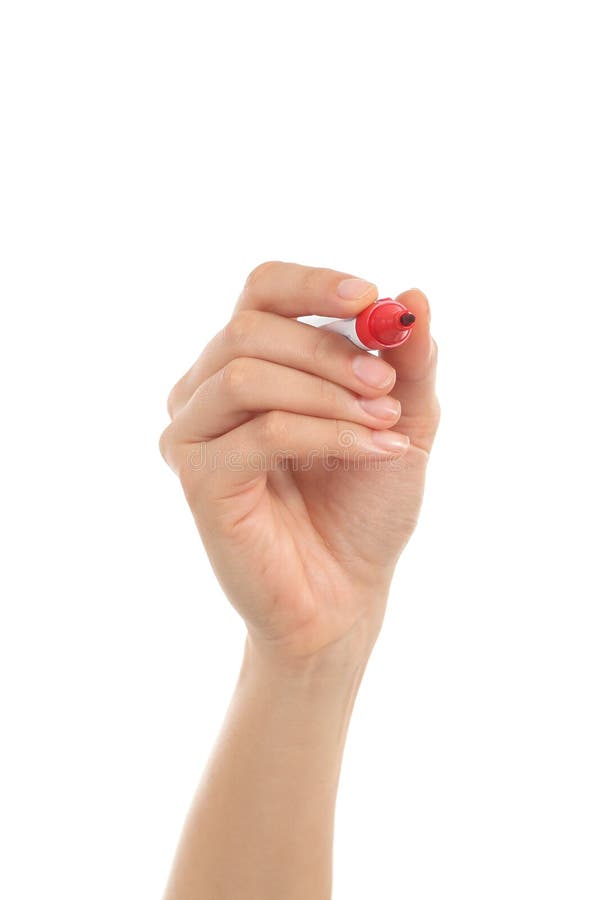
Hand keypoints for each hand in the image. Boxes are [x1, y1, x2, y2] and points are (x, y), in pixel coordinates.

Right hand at [160, 261, 439, 663]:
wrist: (345, 595)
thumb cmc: (363, 507)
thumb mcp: (401, 421)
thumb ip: (407, 363)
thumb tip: (414, 295)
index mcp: (248, 364)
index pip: (260, 292)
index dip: (312, 285)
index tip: (369, 296)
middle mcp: (207, 392)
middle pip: (248, 327)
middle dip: (329, 349)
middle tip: (387, 385)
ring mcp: (194, 435)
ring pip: (247, 373)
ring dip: (329, 393)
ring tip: (385, 424)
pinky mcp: (199, 478)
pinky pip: (263, 430)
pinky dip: (328, 433)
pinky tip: (377, 452)